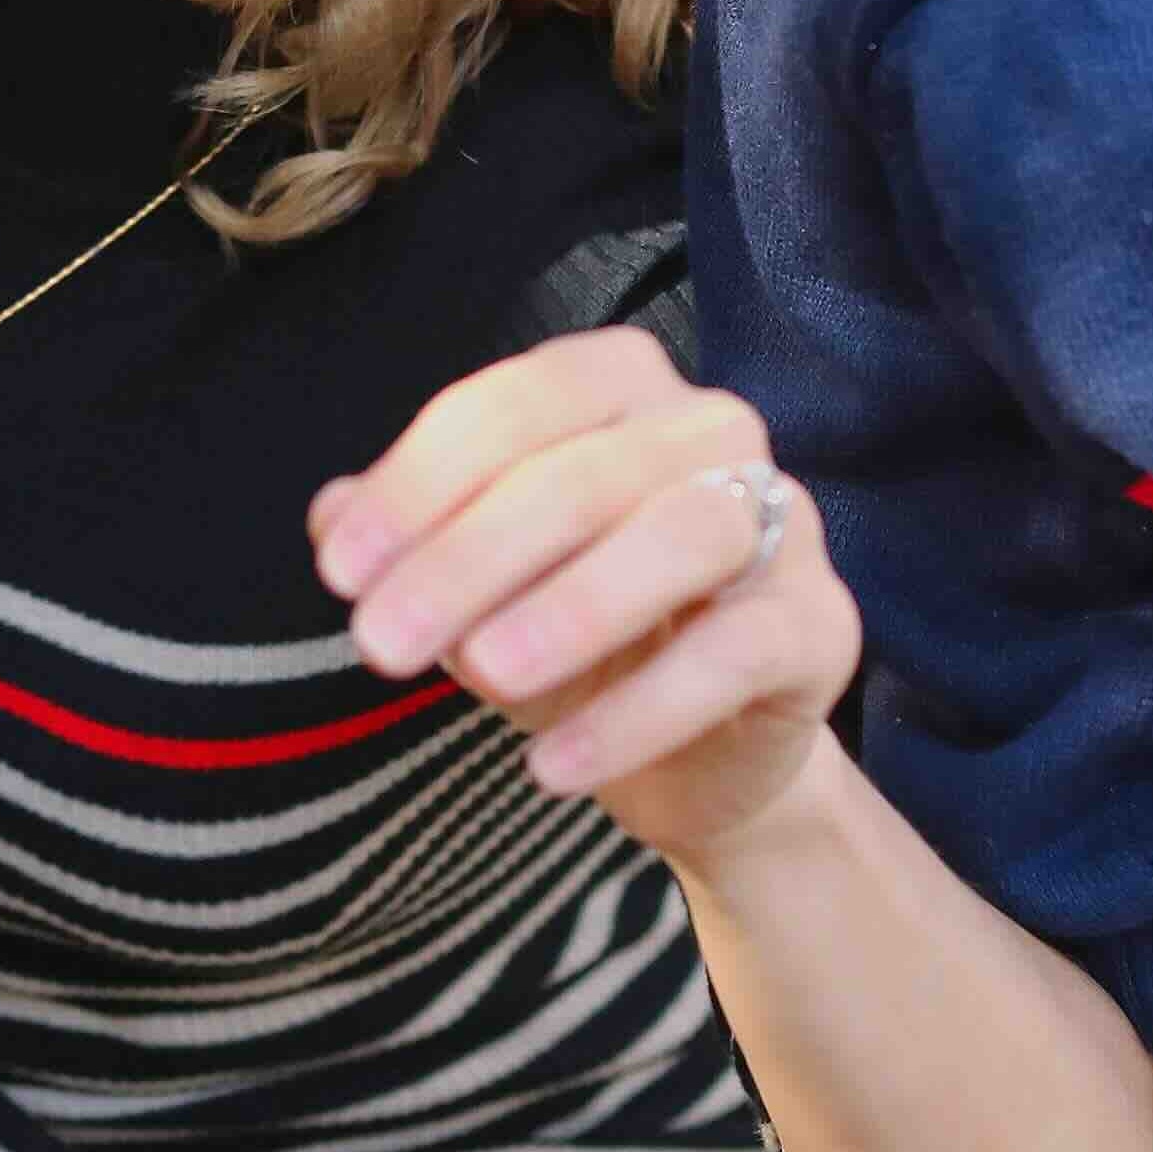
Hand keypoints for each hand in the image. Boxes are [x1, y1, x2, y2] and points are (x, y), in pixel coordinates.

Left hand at [314, 327, 861, 863]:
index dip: (415, 485)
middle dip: (467, 558)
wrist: (698, 758)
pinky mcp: (821, 622)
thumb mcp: (474, 591)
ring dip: (570, 607)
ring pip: (682, 534)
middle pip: (583, 472)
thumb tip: (330, 514)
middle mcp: (710, 426)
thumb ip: (407, 542)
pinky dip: (639, 712)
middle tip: (378, 644)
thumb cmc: (576, 640)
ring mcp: (782, 518)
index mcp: (617, 385)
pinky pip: (736, 652)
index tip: (339, 576)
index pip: (510, 407)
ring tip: (482, 678)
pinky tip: (554, 765)